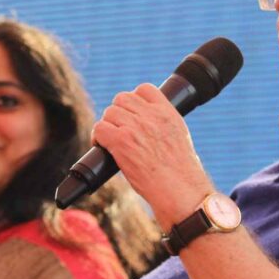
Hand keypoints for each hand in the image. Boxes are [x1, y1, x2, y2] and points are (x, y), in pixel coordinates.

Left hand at [92, 83, 213, 228]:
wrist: (179, 189)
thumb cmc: (181, 173)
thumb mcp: (179, 138)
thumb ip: (163, 125)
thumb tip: (147, 126)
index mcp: (167, 113)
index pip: (145, 89)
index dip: (134, 99)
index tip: (132, 114)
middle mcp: (151, 116)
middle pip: (122, 98)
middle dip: (118, 113)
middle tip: (119, 130)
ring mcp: (135, 127)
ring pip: (109, 112)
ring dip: (107, 126)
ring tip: (111, 141)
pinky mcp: (122, 141)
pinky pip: (100, 128)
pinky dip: (98, 137)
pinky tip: (103, 147)